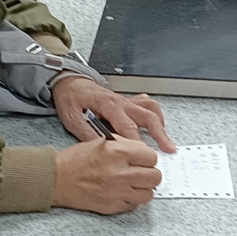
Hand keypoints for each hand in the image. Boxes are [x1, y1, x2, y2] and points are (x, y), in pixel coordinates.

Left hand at [49, 73, 176, 150]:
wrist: (69, 81)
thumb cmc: (70, 97)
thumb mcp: (72, 117)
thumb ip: (86, 133)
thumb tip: (101, 147)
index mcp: (108, 105)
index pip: (127, 126)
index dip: (136, 141)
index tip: (143, 154)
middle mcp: (121, 102)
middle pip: (147, 116)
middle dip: (160, 133)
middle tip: (167, 147)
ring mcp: (126, 100)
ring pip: (150, 109)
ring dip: (160, 123)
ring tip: (165, 139)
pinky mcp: (126, 101)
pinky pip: (146, 104)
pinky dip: (154, 114)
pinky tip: (155, 124)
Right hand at [51, 138, 161, 213]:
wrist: (57, 179)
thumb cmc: (76, 159)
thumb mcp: (102, 141)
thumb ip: (126, 145)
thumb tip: (144, 152)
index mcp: (118, 152)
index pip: (152, 156)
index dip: (148, 157)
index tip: (143, 159)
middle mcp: (120, 173)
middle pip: (155, 176)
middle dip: (149, 173)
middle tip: (140, 171)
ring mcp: (118, 192)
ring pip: (149, 194)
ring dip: (143, 188)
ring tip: (133, 183)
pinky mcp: (113, 207)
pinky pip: (135, 205)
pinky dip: (132, 199)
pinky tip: (122, 191)